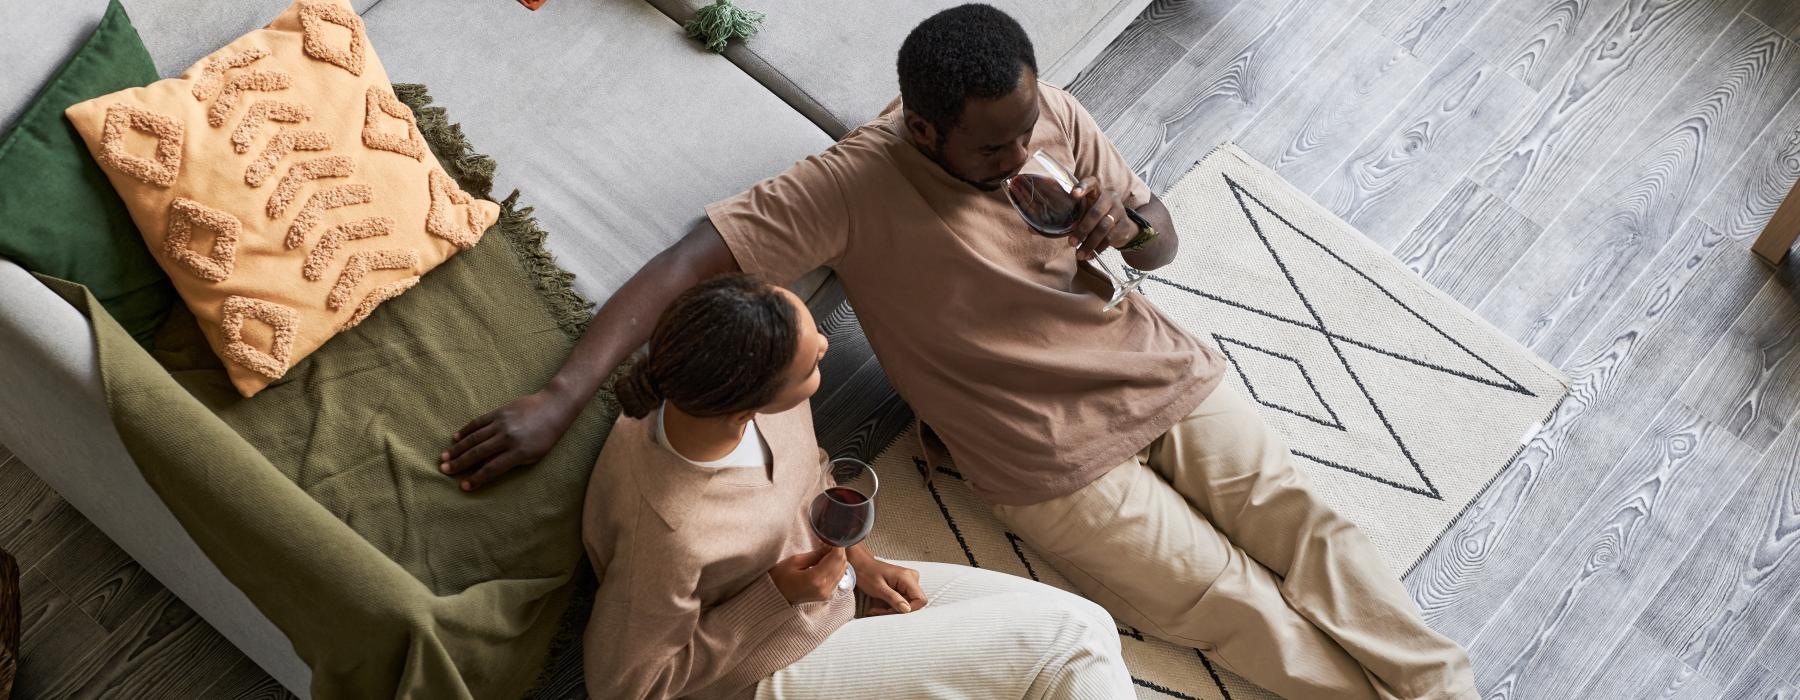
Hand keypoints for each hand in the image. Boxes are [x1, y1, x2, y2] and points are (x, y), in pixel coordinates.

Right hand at [440, 391, 578, 491]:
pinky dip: (465, 430)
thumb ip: (511, 462)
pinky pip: (478, 422)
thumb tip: (487, 467)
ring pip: (474, 438)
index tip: (463, 486)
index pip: (492, 469)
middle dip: (459, 464)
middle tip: (444, 470)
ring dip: (457, 449)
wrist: (553, 407)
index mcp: (518, 452)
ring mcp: (501, 423)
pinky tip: (455, 438)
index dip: (476, 479)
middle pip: (478, 453)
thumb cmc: (546, 437)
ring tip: (444, 457)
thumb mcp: (534, 455)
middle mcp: (507, 438)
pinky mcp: (499, 412)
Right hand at [769, 546, 848, 604]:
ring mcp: (827, 594)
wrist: (774, 597)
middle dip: (839, 551)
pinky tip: (826, 563)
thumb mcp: (795, 561)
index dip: (837, 545)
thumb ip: (815, 554)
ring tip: (826, 552)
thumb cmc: (779, 578)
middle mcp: (825, 588)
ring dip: (838, 560)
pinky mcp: (826, 596)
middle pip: (842, 564)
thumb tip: (829, 546)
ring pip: (842, 571)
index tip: (832, 537)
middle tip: (828, 543)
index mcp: (816, 579)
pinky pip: (837, 578)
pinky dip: (835, 568)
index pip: (837, 558)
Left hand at [848, 548, 927, 614]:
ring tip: (877, 609)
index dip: (910, 609)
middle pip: (914, 603)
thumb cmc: (867, 573)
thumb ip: (894, 598)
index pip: (921, 599)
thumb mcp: (879, 588)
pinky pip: (904, 600)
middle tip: (879, 612)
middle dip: (897, 610)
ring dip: (893, 609)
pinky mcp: (905, 585)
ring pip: (908, 603)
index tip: (893, 612)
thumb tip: (907, 610)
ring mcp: (909, 581)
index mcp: (907, 577)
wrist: (861, 564)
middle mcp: (912, 578)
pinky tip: (881, 606)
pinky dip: (892, 605)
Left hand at [1068, 176, 1138, 261]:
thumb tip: (1051, 228)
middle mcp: (1110, 198)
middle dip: (1082, 229)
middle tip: (1071, 243)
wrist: (1121, 227)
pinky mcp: (1125, 225)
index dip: (1082, 187)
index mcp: (1097, 191)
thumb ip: (1074, 214)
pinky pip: (1110, 238)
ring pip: (1103, 228)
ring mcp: (1119, 211)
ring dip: (1089, 243)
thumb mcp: (1086, 211)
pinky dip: (1098, 248)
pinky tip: (1090, 255)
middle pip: (1096, 212)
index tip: (1073, 195)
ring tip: (1079, 254)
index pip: (1091, 183)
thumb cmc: (1096, 217)